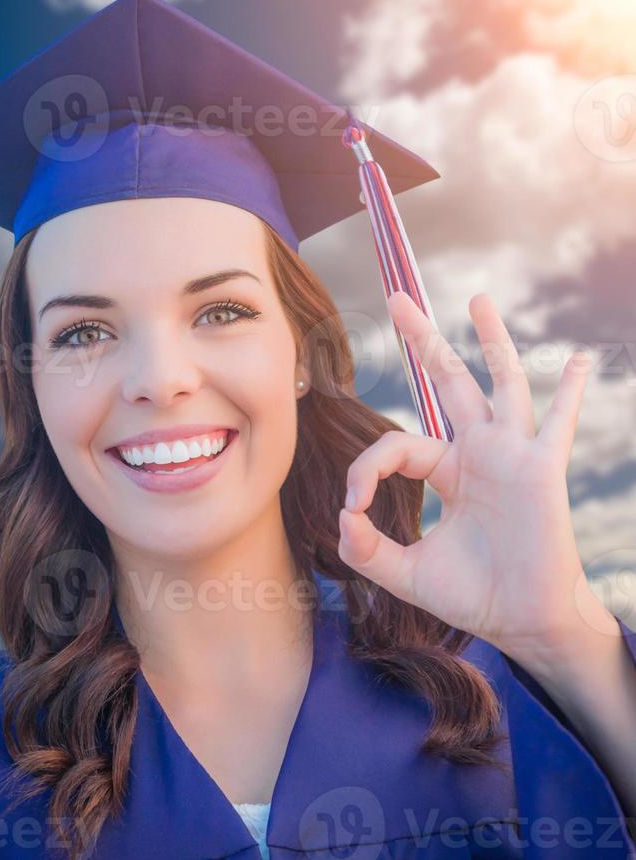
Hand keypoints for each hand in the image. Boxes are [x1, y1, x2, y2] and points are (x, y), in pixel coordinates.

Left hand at [338, 290, 597, 661]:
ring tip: (477, 299)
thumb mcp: (407, 574)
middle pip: (447, 382)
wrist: (522, 624)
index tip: (353, 508)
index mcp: (448, 471)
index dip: (366, 469)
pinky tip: (581, 362)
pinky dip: (572, 393)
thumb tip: (342, 519)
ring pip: (501, 384)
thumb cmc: (474, 597)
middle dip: (423, 340)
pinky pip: (559, 424)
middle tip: (398, 300)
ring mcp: (512, 455)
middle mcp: (479, 453)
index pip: (398, 444)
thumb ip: (368, 551)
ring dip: (490, 341)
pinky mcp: (542, 470)